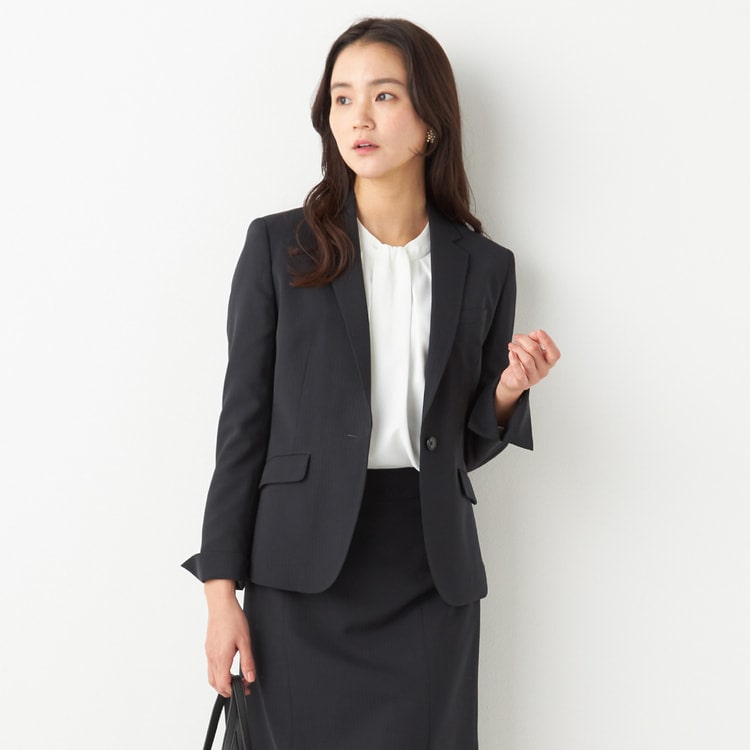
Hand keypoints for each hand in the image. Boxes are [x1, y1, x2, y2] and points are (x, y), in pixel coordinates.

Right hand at [204, 580, 255, 696]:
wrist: (221, 604)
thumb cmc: (232, 619)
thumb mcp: (245, 641)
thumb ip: (247, 662)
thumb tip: (250, 677)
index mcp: (221, 658)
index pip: (223, 684)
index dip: (234, 691)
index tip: (245, 688)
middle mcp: (212, 658)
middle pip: (215, 684)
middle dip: (227, 690)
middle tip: (242, 686)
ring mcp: (208, 653)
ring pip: (211, 677)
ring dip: (221, 683)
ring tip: (235, 679)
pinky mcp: (208, 647)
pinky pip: (210, 667)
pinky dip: (217, 673)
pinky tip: (227, 667)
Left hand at [499, 329, 560, 395]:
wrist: (512, 379)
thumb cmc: (523, 363)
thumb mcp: (530, 349)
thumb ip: (534, 340)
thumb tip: (535, 334)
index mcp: (548, 361)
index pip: (554, 353)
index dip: (548, 342)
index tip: (539, 331)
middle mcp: (544, 370)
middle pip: (536, 351)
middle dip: (524, 340)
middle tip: (517, 337)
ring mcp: (534, 378)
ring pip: (527, 359)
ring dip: (517, 349)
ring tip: (511, 345)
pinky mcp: (523, 383)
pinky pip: (519, 372)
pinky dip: (514, 360)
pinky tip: (511, 354)